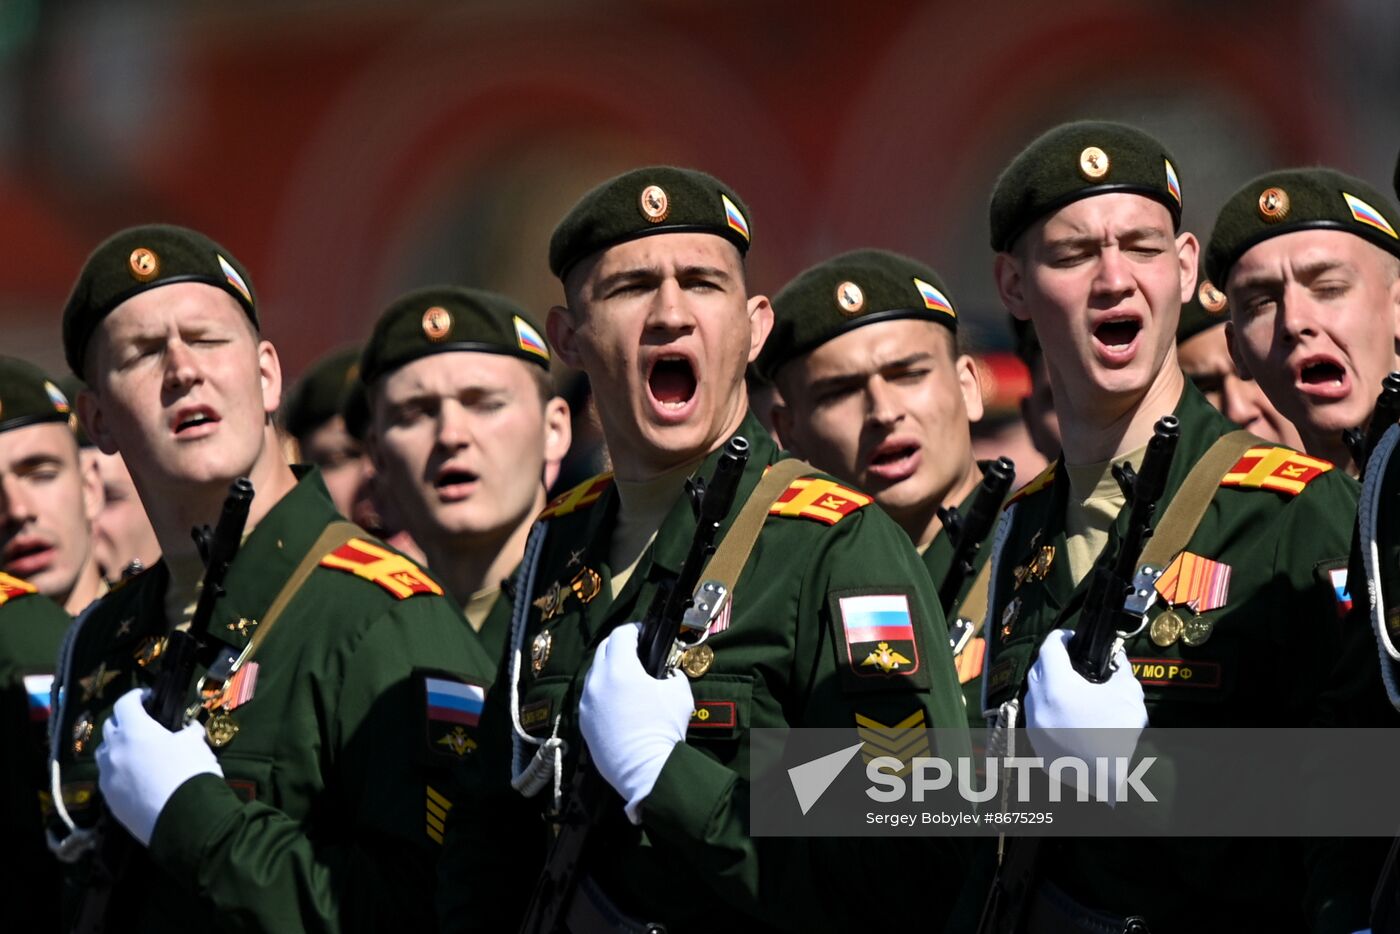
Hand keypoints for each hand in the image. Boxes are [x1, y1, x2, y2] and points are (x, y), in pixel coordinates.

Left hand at [96, 688, 222, 845]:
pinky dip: (118, 772)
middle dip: (124, 721)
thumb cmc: (190, 772)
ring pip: (104, 754)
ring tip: (136, 753)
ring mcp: (108, 777)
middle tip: (142, 725)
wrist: (183, 819)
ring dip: (117, 748)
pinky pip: (109, 778)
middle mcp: (114, 751)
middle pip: (110, 727)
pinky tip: (136, 779)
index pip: (125, 703)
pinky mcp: (109, 800)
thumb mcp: (195, 744)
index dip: (136, 696)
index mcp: (134, 730)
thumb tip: (188, 731)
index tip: (147, 697)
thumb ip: (187, 733)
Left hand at [579, 623, 693, 823]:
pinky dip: (603, 692)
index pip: (621, 635)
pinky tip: (619, 703)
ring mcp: (587, 703)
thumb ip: (672, 675)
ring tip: (628, 679)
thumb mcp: (679, 693)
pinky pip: (591, 697)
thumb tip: (667, 674)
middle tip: (636, 652)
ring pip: (595, 674)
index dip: (635, 630)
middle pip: (603, 650)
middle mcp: (597, 682)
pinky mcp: (583, 722)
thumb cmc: (664, 729)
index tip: (645, 635)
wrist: (646, 771)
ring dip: (609, 669)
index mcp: (619, 669)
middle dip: (619, 646)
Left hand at [1024, 629, 1146, 802]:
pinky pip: (1036, 717)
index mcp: (1057, 687)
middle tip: (1074, 660)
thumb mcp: (1128, 696)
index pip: (1049, 648)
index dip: (1061, 637)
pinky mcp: (1035, 744)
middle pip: (1038, 669)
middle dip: (1053, 660)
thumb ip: (1121, 670)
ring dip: (1049, 686)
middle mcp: (1037, 704)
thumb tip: (1117, 658)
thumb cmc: (1117, 736)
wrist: (1107, 781)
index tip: (1073, 637)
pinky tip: (1068, 713)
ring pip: (1034, 694)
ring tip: (1072, 688)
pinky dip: (1048, 709)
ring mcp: (1033, 726)